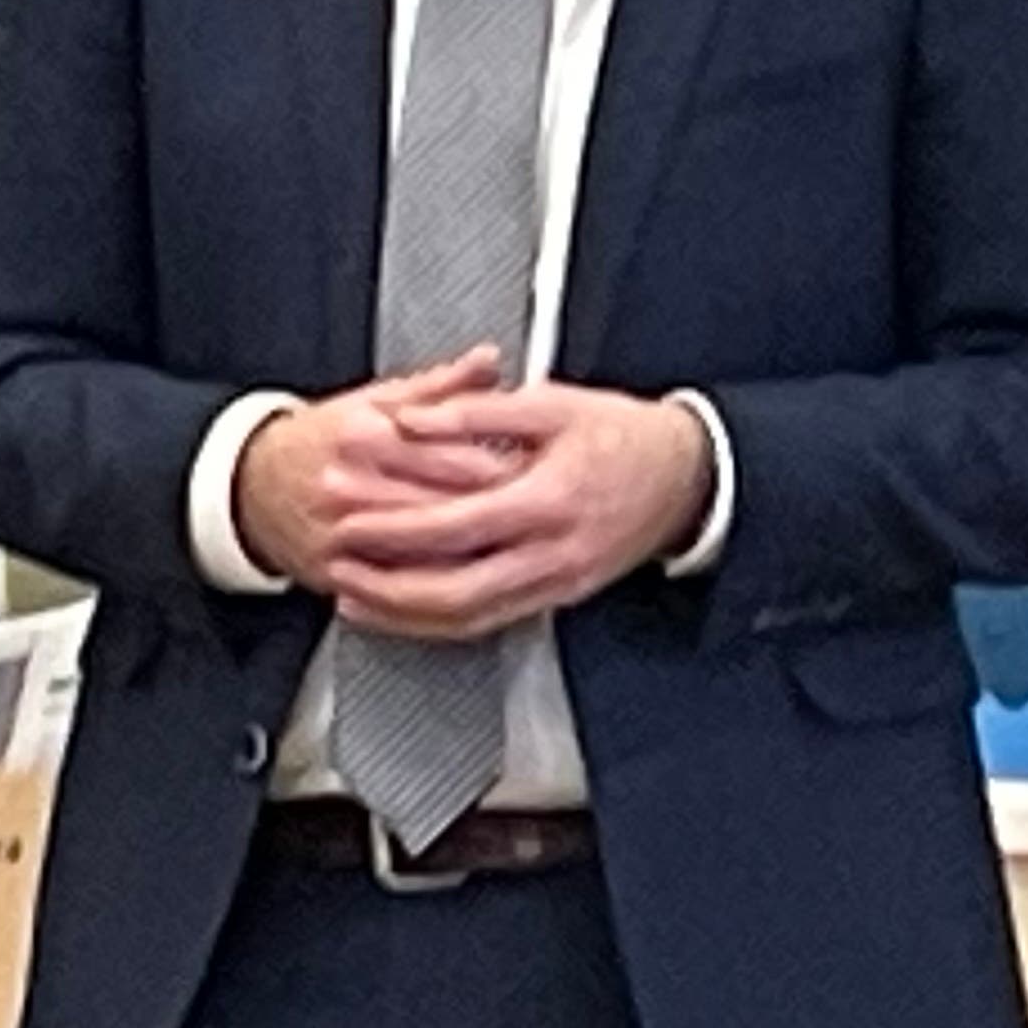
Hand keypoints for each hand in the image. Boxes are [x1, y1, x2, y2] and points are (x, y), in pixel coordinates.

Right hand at [233, 350, 520, 593]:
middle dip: (502, 511)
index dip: (508, 464)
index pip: (454, 454)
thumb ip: (442, 384)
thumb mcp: (377, 399)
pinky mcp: (337, 572)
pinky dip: (441, 585)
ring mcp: (343, 533)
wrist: (252, 485)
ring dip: (477, 551)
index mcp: (368, 436)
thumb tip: (491, 360)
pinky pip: (401, 587)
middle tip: (543, 511)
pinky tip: (476, 577)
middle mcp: (353, 486)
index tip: (543, 467)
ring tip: (519, 543)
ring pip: (429, 552)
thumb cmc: (323, 440)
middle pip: (448, 505)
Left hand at [324, 384, 714, 643]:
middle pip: (455, 590)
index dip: (393, 529)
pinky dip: (441, 622)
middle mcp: (554, 552)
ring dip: (406, 614)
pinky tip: (408, 611)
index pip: (454, 526)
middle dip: (386, 585)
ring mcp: (560, 582)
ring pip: (470, 618)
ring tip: (355, 598)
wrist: (689, 478)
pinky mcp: (561, 595)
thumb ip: (475, 410)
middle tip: (337, 568)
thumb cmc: (627, 436)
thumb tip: (410, 420)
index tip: (346, 522)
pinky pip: (491, 621)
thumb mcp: (553, 404)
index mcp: (549, 499)